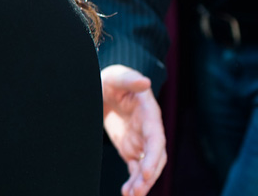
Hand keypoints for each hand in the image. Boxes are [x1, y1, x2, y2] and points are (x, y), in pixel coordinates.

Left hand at [101, 65, 166, 195]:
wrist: (104, 87)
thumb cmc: (113, 79)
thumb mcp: (118, 76)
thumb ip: (130, 80)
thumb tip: (145, 82)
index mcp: (150, 114)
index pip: (156, 139)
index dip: (153, 157)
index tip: (146, 173)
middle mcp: (149, 131)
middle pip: (155, 158)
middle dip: (148, 176)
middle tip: (137, 191)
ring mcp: (140, 141)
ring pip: (147, 167)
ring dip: (142, 183)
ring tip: (131, 195)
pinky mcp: (131, 149)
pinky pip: (135, 169)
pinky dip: (134, 182)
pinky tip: (128, 193)